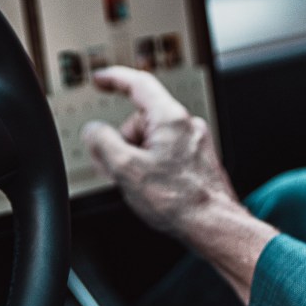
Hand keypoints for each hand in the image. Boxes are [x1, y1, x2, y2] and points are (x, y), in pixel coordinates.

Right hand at [80, 66, 237, 240]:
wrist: (213, 226)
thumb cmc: (179, 201)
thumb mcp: (125, 169)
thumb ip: (101, 142)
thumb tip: (92, 131)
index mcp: (169, 118)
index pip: (137, 84)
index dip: (114, 79)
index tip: (100, 79)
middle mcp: (186, 125)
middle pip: (139, 120)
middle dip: (122, 142)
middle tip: (114, 167)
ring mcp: (194, 143)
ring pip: (151, 140)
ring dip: (136, 158)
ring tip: (138, 184)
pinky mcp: (197, 161)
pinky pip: (165, 153)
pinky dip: (151, 166)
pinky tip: (152, 188)